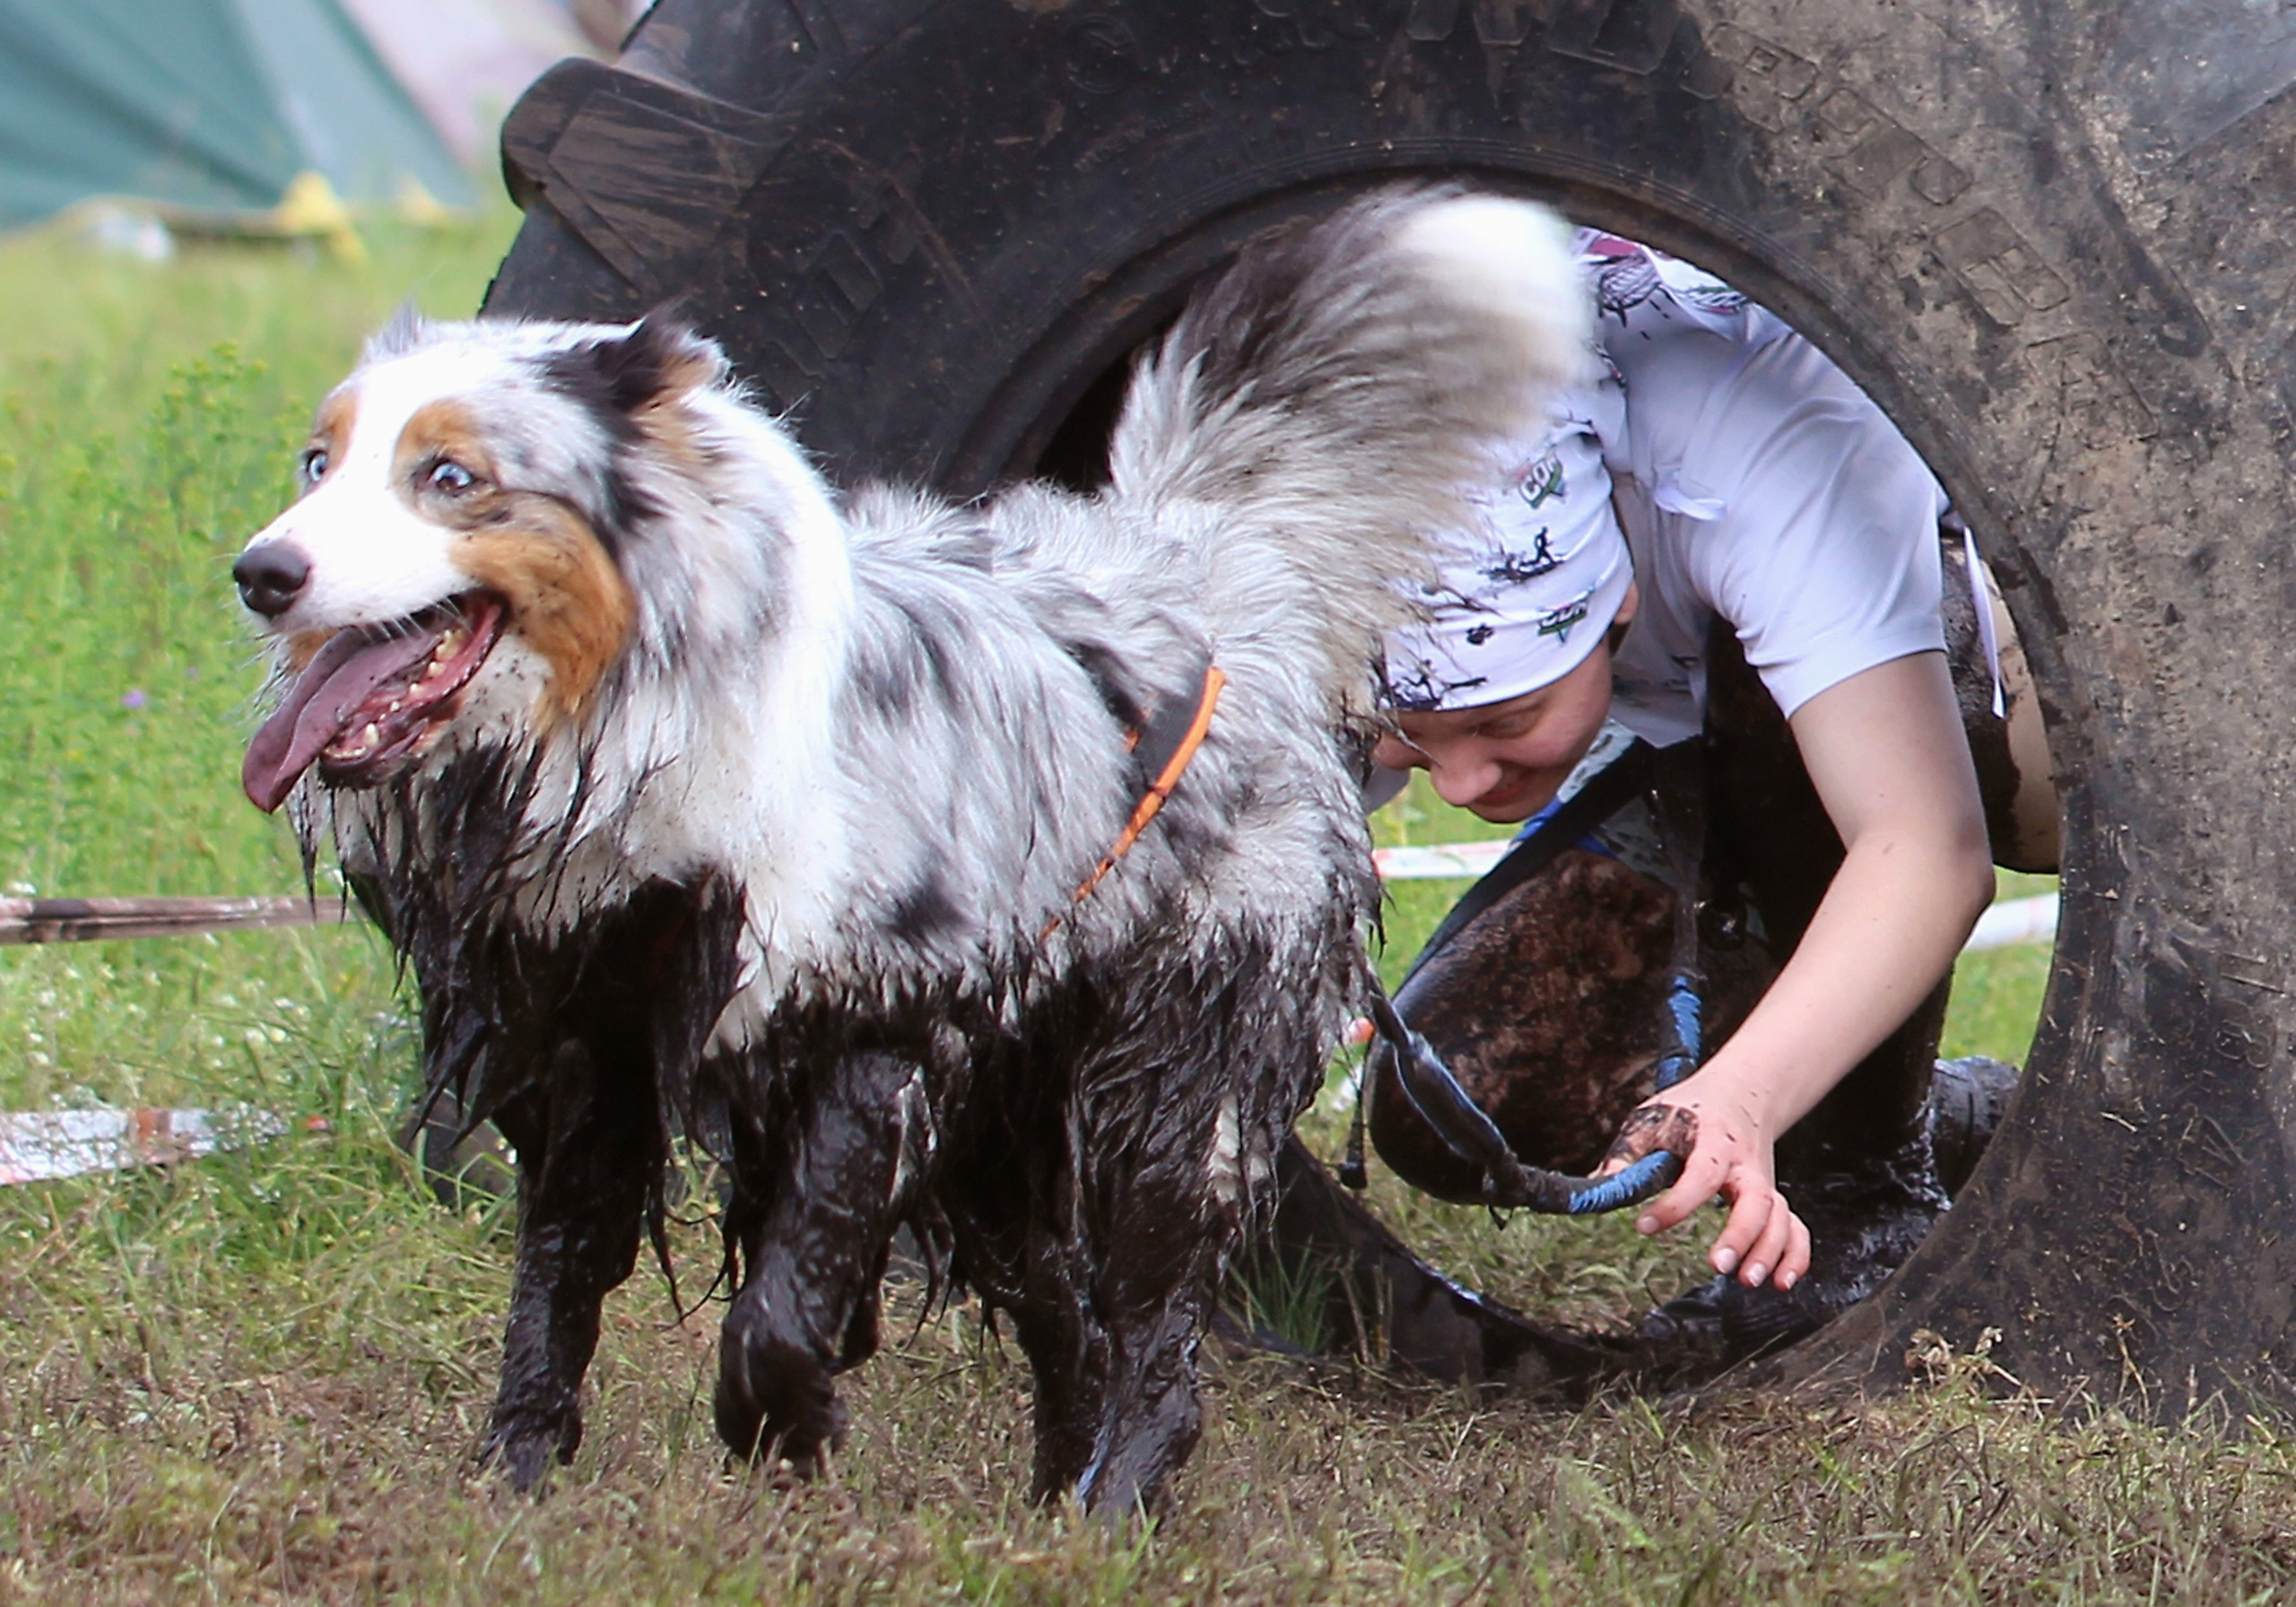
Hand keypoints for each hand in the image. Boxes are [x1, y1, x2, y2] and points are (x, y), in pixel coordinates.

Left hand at [1599, 1072, 1810, 1290]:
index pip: (1701, 1173)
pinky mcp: (1773, 1198)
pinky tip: (1781, 1282)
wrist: (1737, 1094)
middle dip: (1740, 1235)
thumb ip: (1627, 1154)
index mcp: (1712, 1139)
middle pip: (1756, 1199)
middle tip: (1717, 1265)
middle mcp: (1745, 1163)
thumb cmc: (1686, 1112)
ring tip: (1747, 1280)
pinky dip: (1795, 1255)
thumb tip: (1596, 1190)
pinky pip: (1795, 1228)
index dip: (1676, 1204)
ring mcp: (1764, 1182)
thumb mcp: (1650, 1120)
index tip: (1644, 1226)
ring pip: (1780, 1216)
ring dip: (1769, 1251)